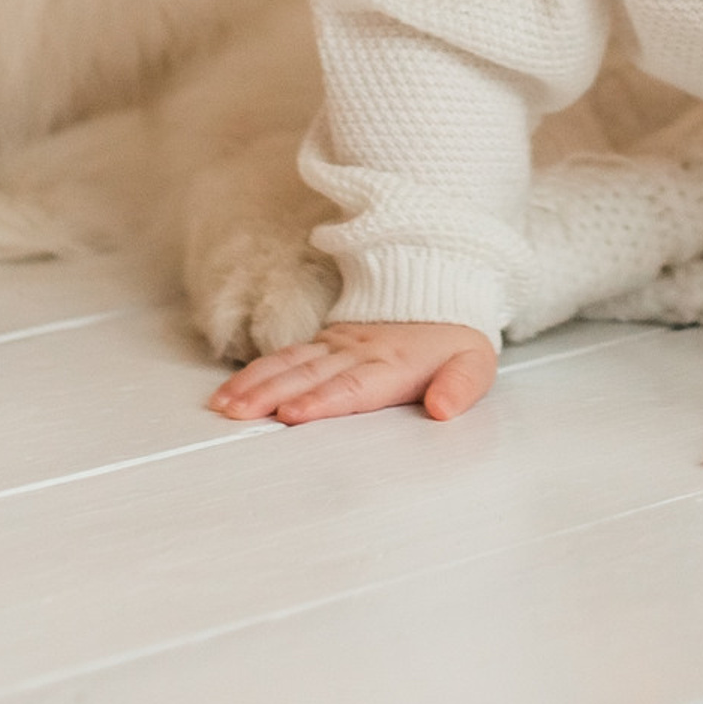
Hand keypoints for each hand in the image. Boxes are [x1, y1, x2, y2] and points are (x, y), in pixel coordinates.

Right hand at [207, 321, 495, 426]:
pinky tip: (233, 390)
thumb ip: (461, 386)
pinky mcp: (326, 342)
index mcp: (394, 363)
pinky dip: (258, 371)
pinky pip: (288, 355)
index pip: (355, 386)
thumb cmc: (455, 340)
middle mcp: (360, 353)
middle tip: (238, 414)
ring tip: (225, 406)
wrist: (443, 289)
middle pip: (311, 375)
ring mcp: (339, 345)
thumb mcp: (476, 365)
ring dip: (256, 384)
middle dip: (272, 394)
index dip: (324, 399)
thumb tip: (445, 409)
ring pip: (292, 364)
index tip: (293, 413)